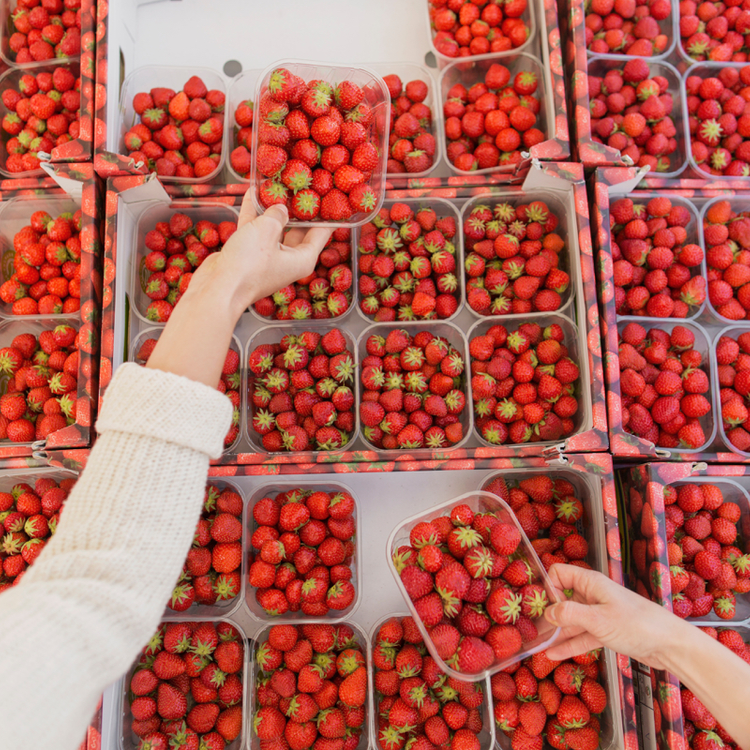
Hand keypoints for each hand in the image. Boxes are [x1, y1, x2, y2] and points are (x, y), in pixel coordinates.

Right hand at [187, 190, 332, 319]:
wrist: (219, 288)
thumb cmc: (249, 264)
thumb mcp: (267, 230)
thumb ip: (277, 214)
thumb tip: (280, 208)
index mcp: (303, 259)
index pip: (321, 234)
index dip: (326, 215)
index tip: (329, 198)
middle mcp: (289, 260)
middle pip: (298, 230)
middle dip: (297, 209)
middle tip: (300, 186)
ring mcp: (269, 258)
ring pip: (274, 229)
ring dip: (272, 208)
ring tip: (276, 185)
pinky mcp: (249, 256)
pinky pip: (256, 231)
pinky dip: (254, 214)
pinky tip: (252, 194)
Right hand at [543, 563, 687, 669]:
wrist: (670, 645)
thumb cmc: (637, 625)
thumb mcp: (598, 619)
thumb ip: (570, 614)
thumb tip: (547, 612)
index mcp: (591, 582)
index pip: (559, 573)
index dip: (547, 587)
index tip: (539, 605)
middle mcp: (593, 595)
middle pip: (562, 598)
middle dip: (547, 613)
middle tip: (530, 628)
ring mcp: (599, 614)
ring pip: (571, 620)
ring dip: (556, 632)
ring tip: (537, 644)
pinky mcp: (606, 631)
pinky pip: (582, 636)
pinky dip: (569, 644)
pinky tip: (554, 655)